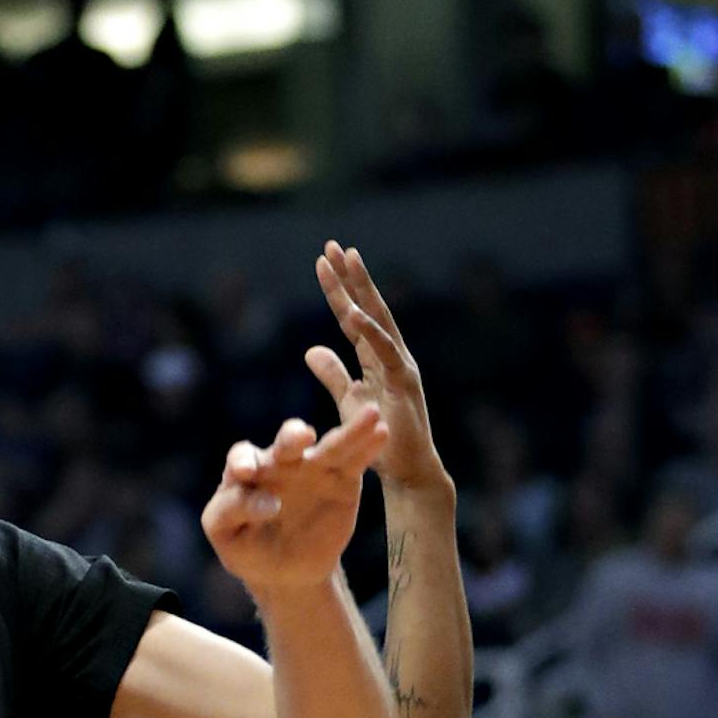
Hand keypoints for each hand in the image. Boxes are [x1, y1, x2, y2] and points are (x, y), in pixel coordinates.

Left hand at [202, 397, 385, 598]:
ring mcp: (313, 468)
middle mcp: (281, 462)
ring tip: (370, 413)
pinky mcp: (341, 480)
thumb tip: (268, 503)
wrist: (284, 571)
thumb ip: (230, 512)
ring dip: (349, 430)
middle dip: (293, 437)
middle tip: (302, 437)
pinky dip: (368, 446)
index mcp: (247, 471)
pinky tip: (381, 432)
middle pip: (287, 442)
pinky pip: (355, 461)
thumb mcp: (224, 534)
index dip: (243, 461)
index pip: (242, 457)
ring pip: (330, 446)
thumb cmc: (246, 548)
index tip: (247, 474)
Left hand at [307, 244, 445, 496]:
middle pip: (368, 307)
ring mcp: (401, 366)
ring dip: (361, 290)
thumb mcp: (349, 399)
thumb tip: (311, 349)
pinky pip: (384, 351)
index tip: (323, 261)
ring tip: (346, 261)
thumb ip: (333, 374)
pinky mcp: (404, 383)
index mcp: (377, 356)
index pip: (353, 316)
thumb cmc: (380, 437)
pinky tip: (351, 311)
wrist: (406, 472)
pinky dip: (369, 331)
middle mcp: (392, 354)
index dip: (338, 289)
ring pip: (378, 320)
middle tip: (333, 245)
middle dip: (351, 277)